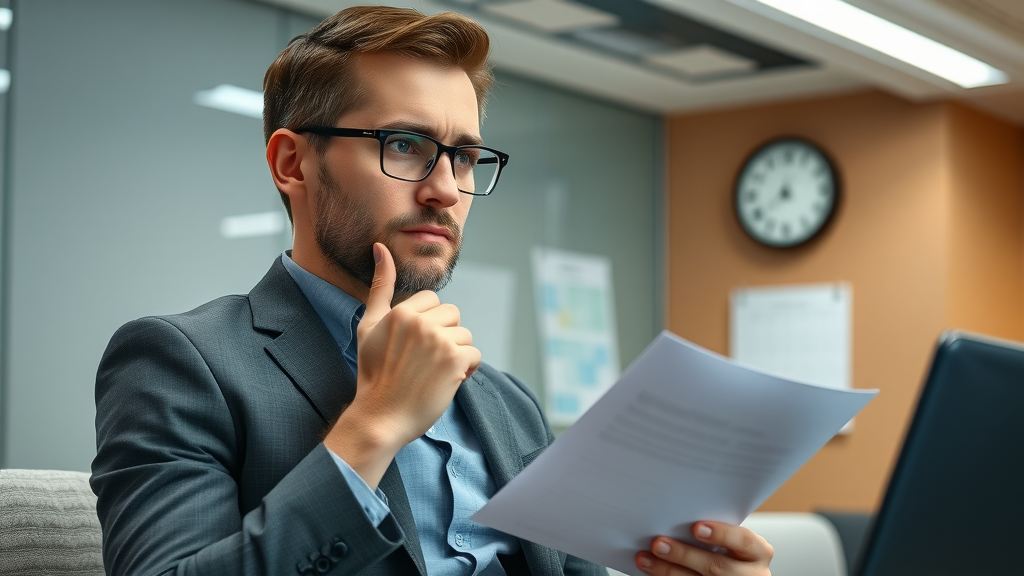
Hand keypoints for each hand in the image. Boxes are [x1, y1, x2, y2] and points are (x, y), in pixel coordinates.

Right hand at [324, 243, 480, 486]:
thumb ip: (380, 287)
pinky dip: (466, 370)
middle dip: (444, 337)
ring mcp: (439, 341)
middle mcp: (421, 322)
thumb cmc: (373, 373)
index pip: (433, 301)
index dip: (428, 324)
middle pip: (452, 315)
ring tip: (433, 372)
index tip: (414, 346)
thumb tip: (381, 247)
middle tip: (423, 361)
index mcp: (402, 311)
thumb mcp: (369, 326)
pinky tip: (446, 381)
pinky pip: (474, 354)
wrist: (380, 417)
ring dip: (455, 354)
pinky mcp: (455, 361)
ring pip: (464, 335)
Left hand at [635, 522, 772, 575]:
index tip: (696, 527)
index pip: (744, 541)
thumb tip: (676, 510)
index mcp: (758, 553)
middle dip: (684, 555)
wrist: (733, 575)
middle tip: (658, 543)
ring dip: (667, 570)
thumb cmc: (730, 550)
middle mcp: (751, 575)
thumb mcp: (733, 541)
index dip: (722, 534)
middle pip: (716, 567)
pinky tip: (650, 571)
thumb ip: (715, 529)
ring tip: (645, 558)